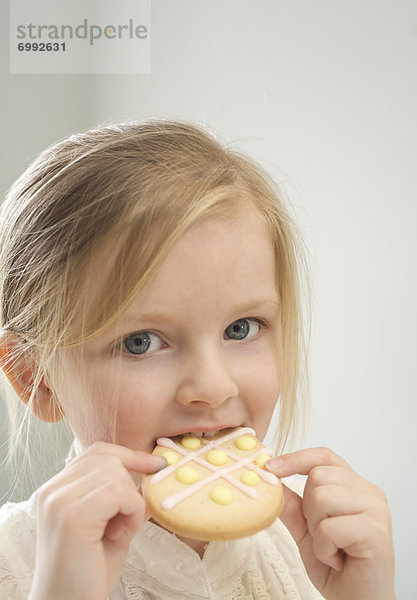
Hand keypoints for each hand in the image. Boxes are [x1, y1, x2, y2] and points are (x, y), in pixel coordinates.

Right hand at [29, 442, 165, 599]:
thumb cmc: (89, 573)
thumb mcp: (111, 526)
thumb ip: (125, 498)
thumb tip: (154, 471)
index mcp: (56, 490)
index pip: (96, 452)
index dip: (129, 455)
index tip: (155, 465)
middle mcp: (52, 491)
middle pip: (107, 458)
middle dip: (129, 484)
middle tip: (128, 520)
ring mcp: (59, 500)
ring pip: (115, 473)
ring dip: (131, 502)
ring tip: (121, 530)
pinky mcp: (72, 514)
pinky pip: (118, 491)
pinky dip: (132, 510)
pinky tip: (122, 533)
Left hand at [267, 448, 395, 599]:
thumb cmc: (337, 567)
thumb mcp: (306, 531)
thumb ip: (292, 505)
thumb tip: (271, 479)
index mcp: (354, 486)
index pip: (324, 456)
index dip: (295, 459)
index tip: (270, 467)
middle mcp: (369, 492)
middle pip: (318, 476)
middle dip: (309, 509)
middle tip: (323, 535)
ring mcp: (376, 509)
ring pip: (321, 498)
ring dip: (316, 531)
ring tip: (332, 548)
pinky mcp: (375, 530)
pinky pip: (330, 527)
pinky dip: (325, 548)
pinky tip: (338, 559)